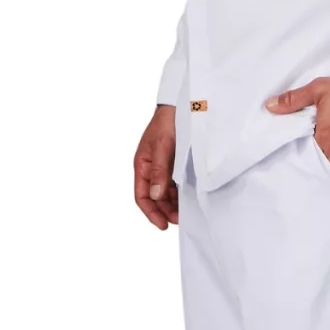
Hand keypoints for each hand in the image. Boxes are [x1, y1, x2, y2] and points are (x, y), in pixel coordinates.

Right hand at [133, 104, 178, 228]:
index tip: (163, 225)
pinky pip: (174, 183)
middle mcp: (151, 168)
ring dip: (172, 204)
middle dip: (165, 210)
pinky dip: (179, 193)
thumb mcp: (162, 146)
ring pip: (165, 192)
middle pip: (155, 197)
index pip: (142, 195)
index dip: (151, 212)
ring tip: (185, 212)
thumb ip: (159, 171)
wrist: (180, 105)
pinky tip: (187, 198)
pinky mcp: (175, 163)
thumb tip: (156, 196)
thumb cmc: (166, 122)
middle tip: (180, 219)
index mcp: (142, 165)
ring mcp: (163, 166)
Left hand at [264, 75, 329, 188]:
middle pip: (323, 173)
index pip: (308, 161)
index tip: (302, 160)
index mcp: (325, 140)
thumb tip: (270, 106)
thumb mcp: (318, 89)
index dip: (304, 161)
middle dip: (317, 172)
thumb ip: (293, 100)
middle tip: (313, 168)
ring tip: (327, 173)